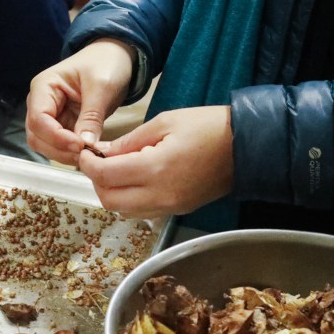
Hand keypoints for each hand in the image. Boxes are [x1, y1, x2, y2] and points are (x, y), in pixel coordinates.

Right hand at [26, 38, 134, 164]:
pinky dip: (72, 154)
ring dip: (65, 155)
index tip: (80, 146)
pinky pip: (60, 146)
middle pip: (37, 137)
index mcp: (43, 87)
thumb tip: (85, 146)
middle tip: (87, 155)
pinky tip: (90, 153)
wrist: (113, 58)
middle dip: (60, 150)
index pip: (39, 119)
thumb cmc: (105, 63)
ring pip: (45, 146)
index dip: (56, 137)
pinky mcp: (62, 126)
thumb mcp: (101, 87)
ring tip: (90, 155)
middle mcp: (40, 103)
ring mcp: (50, 117)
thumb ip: (91, 117)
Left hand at [78, 106, 233, 218]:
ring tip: (115, 169)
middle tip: (97, 161)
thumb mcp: (164, 122)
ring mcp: (170, 207)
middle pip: (109, 200)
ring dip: (111, 192)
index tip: (85, 153)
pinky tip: (133, 179)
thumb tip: (102, 152)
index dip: (88, 164)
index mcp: (155, 169)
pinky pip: (141, 211)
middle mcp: (160, 195)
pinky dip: (128, 198)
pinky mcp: (177, 210)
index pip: (105, 176)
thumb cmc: (210, 127)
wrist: (249, 146)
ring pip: (123, 210)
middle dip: (96, 181)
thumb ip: (129, 141)